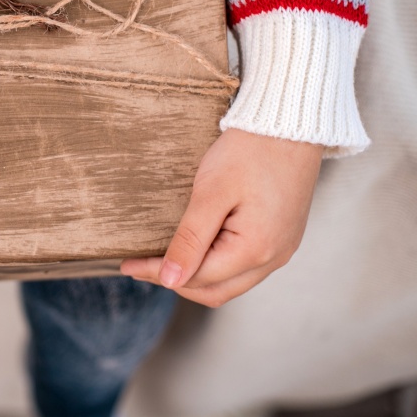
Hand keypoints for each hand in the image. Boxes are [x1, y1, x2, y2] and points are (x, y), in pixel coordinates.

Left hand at [121, 128, 323, 307]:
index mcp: (256, 250)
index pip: (197, 277)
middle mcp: (273, 258)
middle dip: (175, 281)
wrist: (289, 126)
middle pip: (214, 290)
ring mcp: (281, 250)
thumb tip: (170, 279)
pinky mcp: (282, 239)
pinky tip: (196, 252)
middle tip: (140, 265)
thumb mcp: (211, 193)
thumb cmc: (248, 153)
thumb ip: (190, 239)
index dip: (159, 273)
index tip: (127, 264)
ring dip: (195, 277)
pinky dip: (216, 267)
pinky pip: (245, 268)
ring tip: (162, 262)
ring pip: (230, 283)